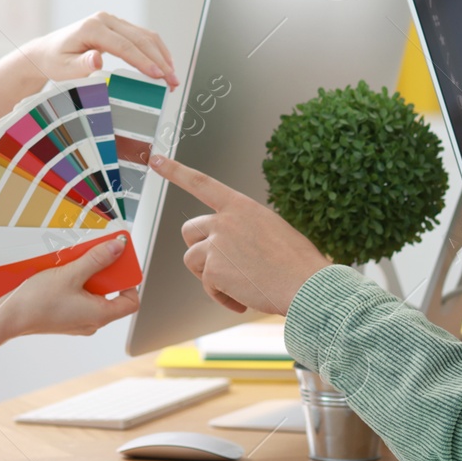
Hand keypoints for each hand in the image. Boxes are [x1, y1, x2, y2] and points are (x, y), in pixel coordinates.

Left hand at [0, 12, 179, 123]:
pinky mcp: (118, 27)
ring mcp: (112, 21)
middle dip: (160, 60)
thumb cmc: (54, 61)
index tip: (158, 75)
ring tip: (172, 77)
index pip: (124, 45)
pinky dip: (156, 51)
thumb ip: (81, 64)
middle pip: (140, 38)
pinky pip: (141, 37)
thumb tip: (98, 59)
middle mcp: (105, 20)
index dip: (143, 61)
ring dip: (162, 55)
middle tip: (172, 81)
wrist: (47, 51)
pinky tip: (164, 65)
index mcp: (92, 28)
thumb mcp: (63, 68)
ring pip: (145, 36)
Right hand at [0, 234, 140, 338]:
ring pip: (93, 295)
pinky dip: (76, 284)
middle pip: (111, 294)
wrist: (8, 317)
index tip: (120, 264)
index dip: (129, 281)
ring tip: (73, 263)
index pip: (131, 301)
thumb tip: (117, 249)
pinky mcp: (65, 317)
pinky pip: (79, 298)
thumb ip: (96, 260)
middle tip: (93, 256)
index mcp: (100, 315)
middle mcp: (92, 322)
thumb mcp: (70, 274)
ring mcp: (78, 321)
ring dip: (88, 276)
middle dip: (104, 273)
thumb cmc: (36, 302)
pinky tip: (61, 273)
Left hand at [147, 154, 332, 315]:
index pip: (201, 183)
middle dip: (199, 248)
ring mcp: (217, 245)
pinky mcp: (213, 270)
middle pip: (189, 230)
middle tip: (218, 265)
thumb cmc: (296, 262)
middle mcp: (225, 221)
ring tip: (237, 285)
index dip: (175, 171)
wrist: (306, 285)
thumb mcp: (271, 229)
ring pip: (192, 260)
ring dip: (208, 275)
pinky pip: (206, 285)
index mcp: (241, 206)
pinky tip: (241, 300)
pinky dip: (221, 296)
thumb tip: (227, 243)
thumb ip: (243, 228)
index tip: (155, 159)